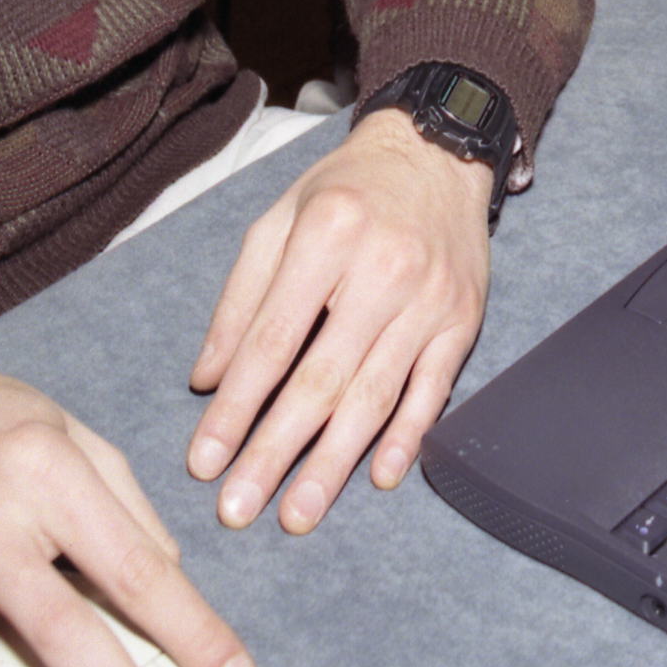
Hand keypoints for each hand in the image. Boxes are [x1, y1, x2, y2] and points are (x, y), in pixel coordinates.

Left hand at [187, 111, 492, 529]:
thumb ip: (241, 297)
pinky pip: (433, 389)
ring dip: (334, 462)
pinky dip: (406, 437)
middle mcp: (383, 268)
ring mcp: (429, 298)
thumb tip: (208, 380)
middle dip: (275, 452)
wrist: (438, 152)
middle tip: (238, 509)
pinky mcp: (463, 318)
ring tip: (297, 513)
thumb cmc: (348, 189)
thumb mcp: (279, 219)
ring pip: (374, 394)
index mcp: (327, 235)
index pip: (271, 340)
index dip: (234, 408)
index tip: (203, 462)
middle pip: (320, 379)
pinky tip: (377, 476)